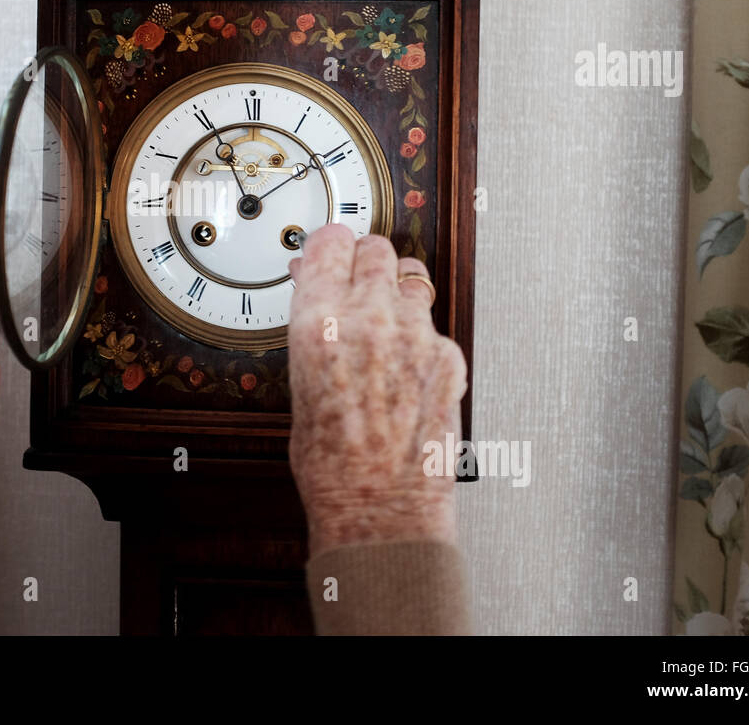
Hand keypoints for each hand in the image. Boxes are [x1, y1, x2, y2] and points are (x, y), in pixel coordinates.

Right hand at [286, 225, 465, 557]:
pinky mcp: (449, 355)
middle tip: (357, 279)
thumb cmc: (331, 464)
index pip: (329, 242)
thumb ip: (312, 331)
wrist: (379, 506)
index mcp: (319, 322)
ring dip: (397, 290)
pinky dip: (422, 334)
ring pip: (412, 276)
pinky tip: (408, 363)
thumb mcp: (299, 385)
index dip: (328, 246)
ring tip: (386, 318)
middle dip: (364, 261)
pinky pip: (434, 324)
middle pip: (375, 248)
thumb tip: (316, 300)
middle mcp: (369, 317)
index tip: (329, 251)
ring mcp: (415, 334)